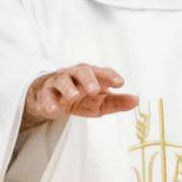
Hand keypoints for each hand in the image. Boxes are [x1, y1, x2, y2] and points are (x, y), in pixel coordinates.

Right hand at [22, 64, 136, 126]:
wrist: (51, 99)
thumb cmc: (79, 96)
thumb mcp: (99, 102)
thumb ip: (117, 102)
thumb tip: (136, 101)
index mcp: (91, 75)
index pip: (102, 72)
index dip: (111, 76)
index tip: (120, 83)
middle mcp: (74, 75)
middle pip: (81, 71)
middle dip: (89, 79)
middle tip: (95, 90)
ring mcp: (58, 83)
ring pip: (62, 80)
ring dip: (68, 88)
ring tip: (73, 96)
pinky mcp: (44, 94)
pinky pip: (45, 96)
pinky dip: (49, 102)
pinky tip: (54, 110)